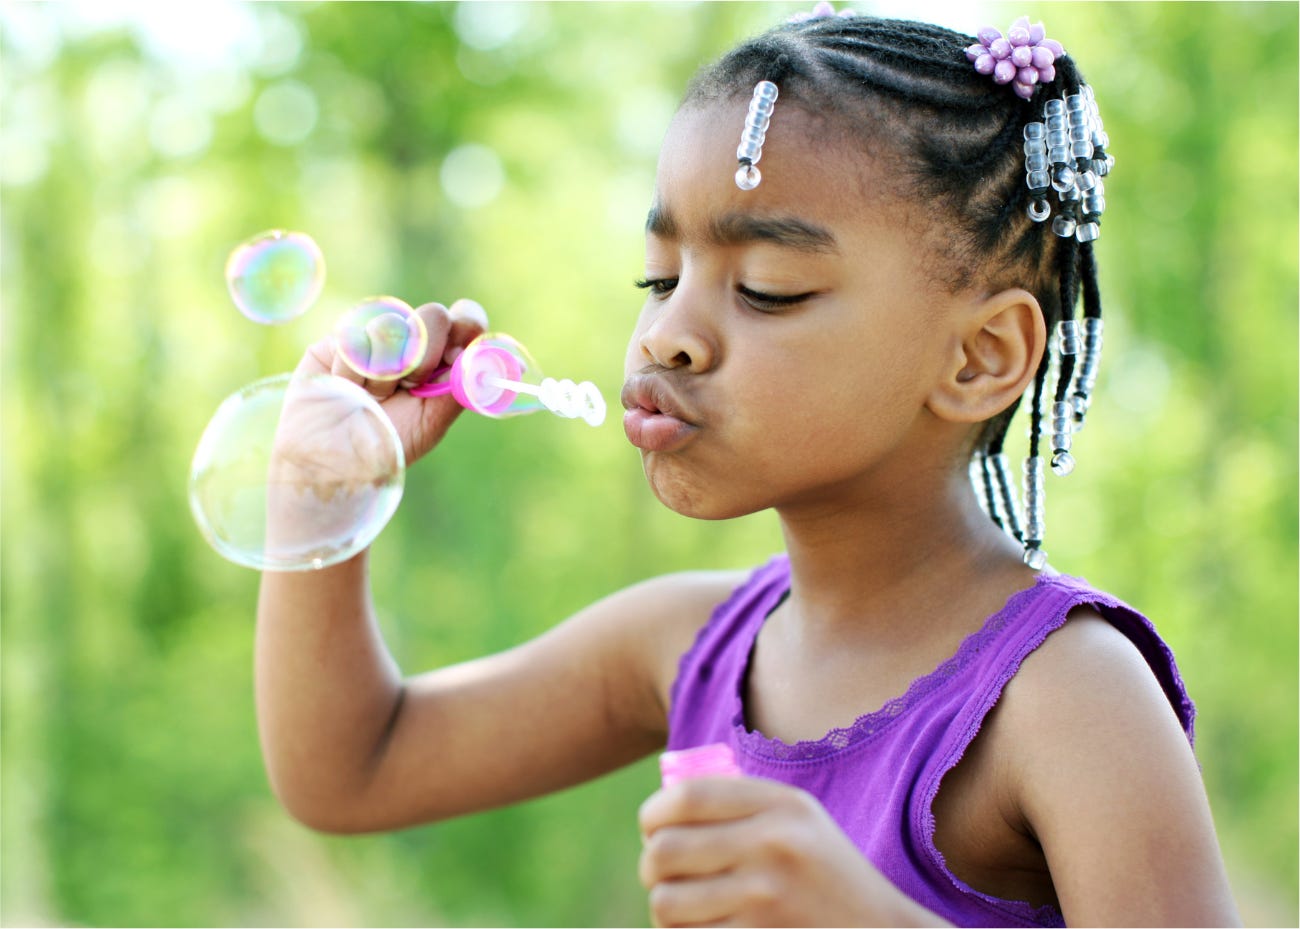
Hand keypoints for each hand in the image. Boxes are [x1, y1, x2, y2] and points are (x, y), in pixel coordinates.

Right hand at [295, 298, 488, 467]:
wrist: (334, 460)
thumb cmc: (385, 444)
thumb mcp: (432, 422)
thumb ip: (461, 386)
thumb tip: (501, 361)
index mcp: (444, 361)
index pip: (466, 322)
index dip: (468, 325)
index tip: (458, 352)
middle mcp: (414, 343)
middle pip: (435, 315)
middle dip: (425, 355)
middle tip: (408, 386)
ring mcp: (378, 336)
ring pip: (392, 325)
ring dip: (383, 373)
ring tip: (372, 397)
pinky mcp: (342, 337)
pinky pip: (355, 336)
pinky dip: (353, 372)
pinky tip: (346, 388)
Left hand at [638, 776, 945, 927]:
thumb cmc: (827, 875)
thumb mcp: (800, 821)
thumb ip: (742, 804)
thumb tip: (661, 804)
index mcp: (782, 805)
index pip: (687, 796)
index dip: (653, 813)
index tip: (651, 827)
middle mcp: (773, 845)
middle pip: (665, 850)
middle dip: (651, 865)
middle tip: (658, 872)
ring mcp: (766, 897)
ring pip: (666, 902)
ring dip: (663, 906)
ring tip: (680, 905)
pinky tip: (701, 927)